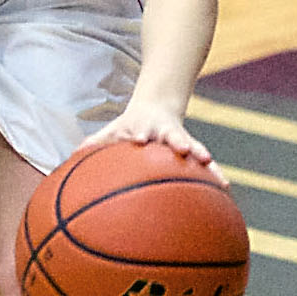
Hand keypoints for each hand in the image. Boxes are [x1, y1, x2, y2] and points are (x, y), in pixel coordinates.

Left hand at [79, 100, 223, 181]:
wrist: (158, 105)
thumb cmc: (129, 125)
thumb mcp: (113, 130)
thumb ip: (95, 143)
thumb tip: (70, 156)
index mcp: (144, 127)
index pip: (141, 129)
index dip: (140, 134)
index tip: (139, 139)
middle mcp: (165, 132)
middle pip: (173, 135)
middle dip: (179, 141)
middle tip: (185, 149)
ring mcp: (181, 139)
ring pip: (196, 148)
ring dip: (204, 159)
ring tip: (217, 174)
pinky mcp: (193, 149)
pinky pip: (206, 165)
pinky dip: (215, 175)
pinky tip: (225, 190)